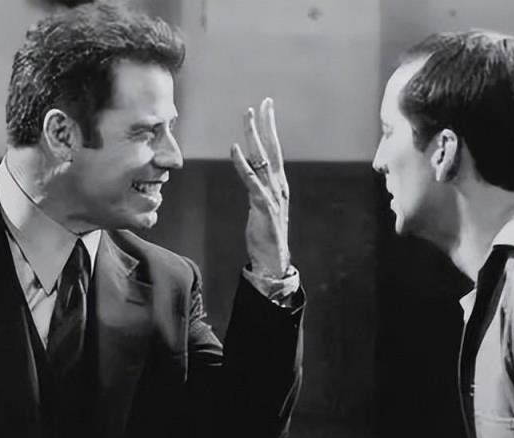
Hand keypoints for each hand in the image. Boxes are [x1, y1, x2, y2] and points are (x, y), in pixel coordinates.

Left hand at [230, 97, 289, 277]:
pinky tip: (235, 149)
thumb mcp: (260, 205)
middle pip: (273, 148)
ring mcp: (273, 194)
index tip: (266, 108)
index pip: (274, 150)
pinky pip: (251, 180)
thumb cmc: (265, 234)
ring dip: (255, 136)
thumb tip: (249, 172)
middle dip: (268, 124)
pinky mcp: (263, 205)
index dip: (270, 128)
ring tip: (249, 117)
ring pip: (263, 159)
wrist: (273, 259)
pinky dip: (242, 164)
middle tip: (264, 102)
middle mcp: (279, 185)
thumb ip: (256, 187)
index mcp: (278, 184)